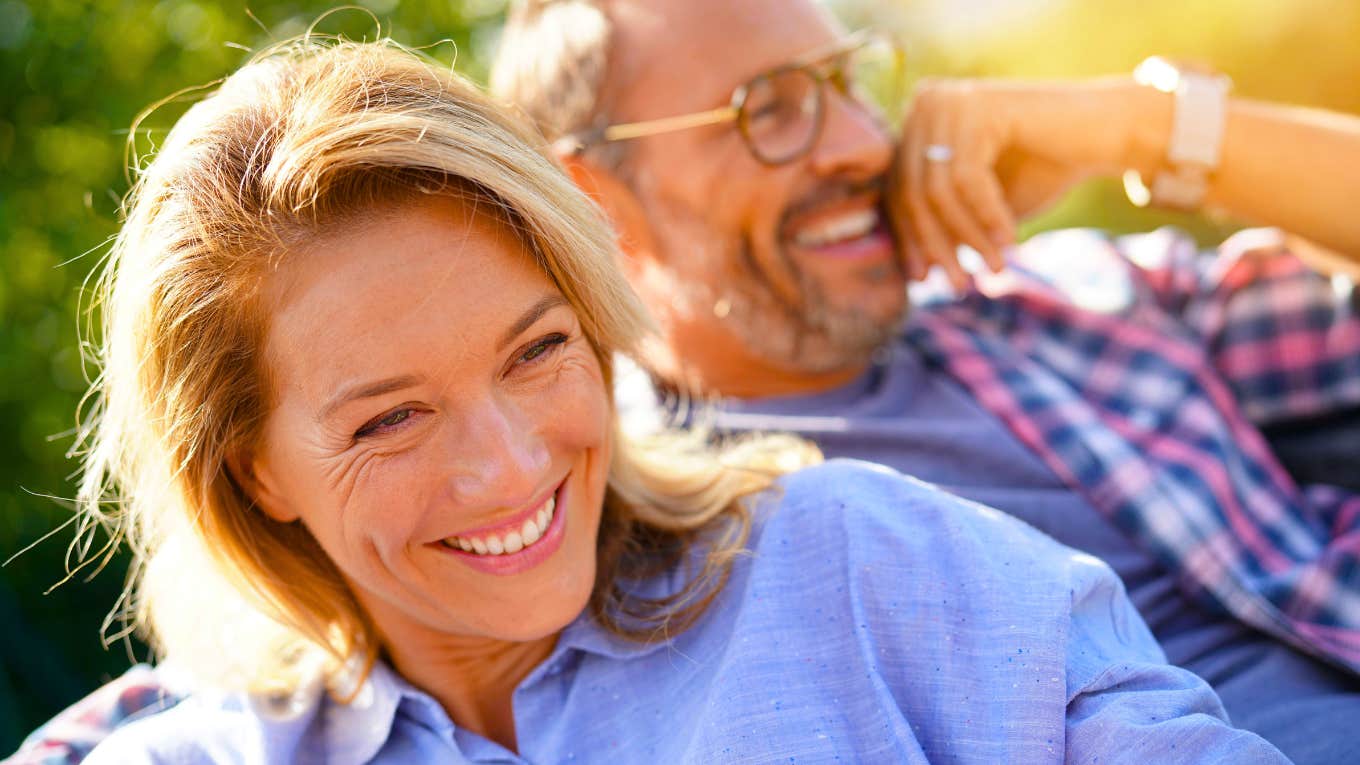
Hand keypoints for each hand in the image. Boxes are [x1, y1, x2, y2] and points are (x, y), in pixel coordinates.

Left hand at [889, 77, 1159, 287]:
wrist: (1107, 131)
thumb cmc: (1042, 170)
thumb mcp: (981, 206)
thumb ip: (946, 226)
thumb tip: (911, 273)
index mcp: (917, 120)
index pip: (898, 189)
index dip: (909, 238)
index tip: (922, 279)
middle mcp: (926, 102)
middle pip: (913, 191)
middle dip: (937, 245)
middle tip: (957, 286)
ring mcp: (951, 100)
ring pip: (938, 191)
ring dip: (967, 238)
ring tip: (992, 269)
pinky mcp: (980, 106)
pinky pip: (968, 180)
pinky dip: (988, 216)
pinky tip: (1009, 242)